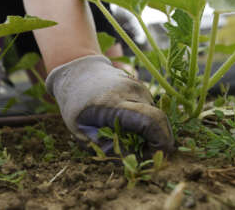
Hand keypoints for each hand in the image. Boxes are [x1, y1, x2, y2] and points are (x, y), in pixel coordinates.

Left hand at [46, 55, 173, 156]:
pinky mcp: (142, 86)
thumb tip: (134, 160)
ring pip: (155, 117)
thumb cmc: (75, 105)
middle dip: (155, 142)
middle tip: (135, 152)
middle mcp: (131, 91)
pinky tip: (124, 122)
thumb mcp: (81, 132)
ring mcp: (139, 86)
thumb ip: (106, 148)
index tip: (149, 157)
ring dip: (147, 132)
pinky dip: (144, 122)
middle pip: (159, 121)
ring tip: (122, 134)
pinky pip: (150, 110)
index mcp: (114, 102)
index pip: (151, 121)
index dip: (159, 143)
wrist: (77, 73)